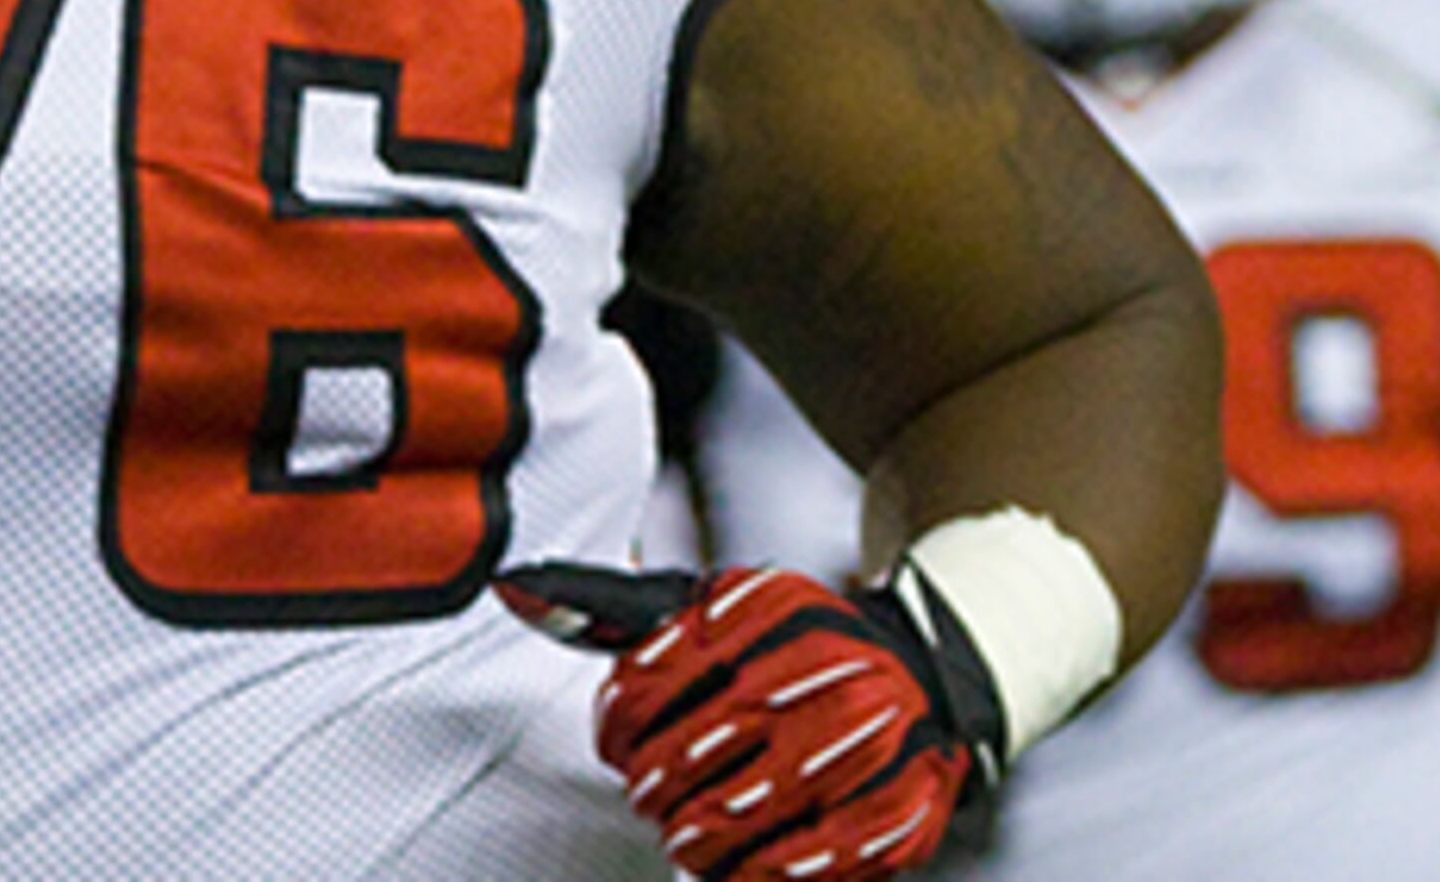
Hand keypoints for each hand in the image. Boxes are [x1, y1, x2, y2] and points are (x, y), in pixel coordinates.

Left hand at [497, 562, 992, 880]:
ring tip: (687, 837)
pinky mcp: (905, 799)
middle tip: (650, 798)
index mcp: (772, 604)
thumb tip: (515, 586)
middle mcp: (830, 661)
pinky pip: (822, 856)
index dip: (622, 724)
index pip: (663, 669)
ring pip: (760, 804)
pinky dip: (765, 873)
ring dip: (704, 836)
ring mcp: (876, 733)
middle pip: (709, 743)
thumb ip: (615, 609)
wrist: (924, 670)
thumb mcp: (709, 611)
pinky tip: (739, 870)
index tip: (618, 747)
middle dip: (661, 786)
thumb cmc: (789, 647)